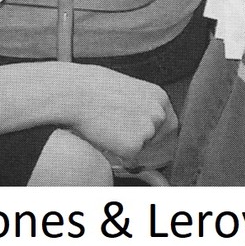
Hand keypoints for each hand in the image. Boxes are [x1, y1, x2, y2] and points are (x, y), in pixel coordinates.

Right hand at [59, 64, 177, 159]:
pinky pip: (129, 158)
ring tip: (108, 127)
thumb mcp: (127, 89)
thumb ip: (141, 105)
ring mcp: (148, 131)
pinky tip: (105, 135)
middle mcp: (159, 114)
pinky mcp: (134, 146)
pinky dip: (117, 153)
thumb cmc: (92, 87)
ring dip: (128, 145)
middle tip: (123, 137)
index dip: (156, 133)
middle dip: (145, 143)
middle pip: (160, 139)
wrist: (75, 93)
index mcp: (159, 97)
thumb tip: (142, 121)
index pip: (169, 123)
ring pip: (142, 149)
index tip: (146, 138)